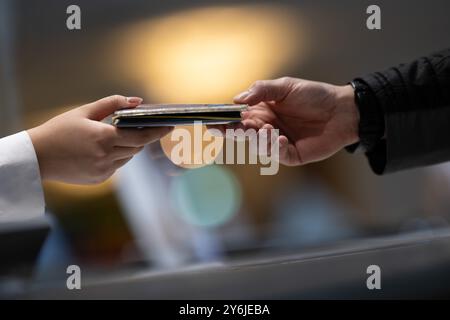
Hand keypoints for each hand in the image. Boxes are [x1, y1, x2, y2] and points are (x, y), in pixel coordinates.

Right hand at [28, 95, 171, 183]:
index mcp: (104, 138)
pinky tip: (101, 149)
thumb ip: (112, 104)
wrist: (37, 158)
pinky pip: (117, 166)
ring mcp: (104, 171)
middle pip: (137, 147)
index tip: (170, 126)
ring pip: (128, 157)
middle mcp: (107, 157)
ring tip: (113, 136)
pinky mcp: (100, 179)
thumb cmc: (59, 130)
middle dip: (141, 137)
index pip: (141, 136)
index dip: (158, 131)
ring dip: (128, 146)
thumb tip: (137, 101)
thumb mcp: (84, 112)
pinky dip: (116, 156)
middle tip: (143, 127)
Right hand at [232, 77, 358, 165]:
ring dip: (259, 139)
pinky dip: (275, 148)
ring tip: (269, 130)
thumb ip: (261, 91)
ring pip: (257, 146)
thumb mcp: (285, 86)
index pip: (237, 118)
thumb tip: (236, 99)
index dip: (223, 121)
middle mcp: (266, 128)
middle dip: (234, 133)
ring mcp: (277, 142)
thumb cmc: (314, 95)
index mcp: (262, 111)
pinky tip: (282, 139)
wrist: (342, 110)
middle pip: (242, 134)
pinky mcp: (290, 154)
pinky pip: (276, 155)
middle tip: (231, 129)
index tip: (210, 122)